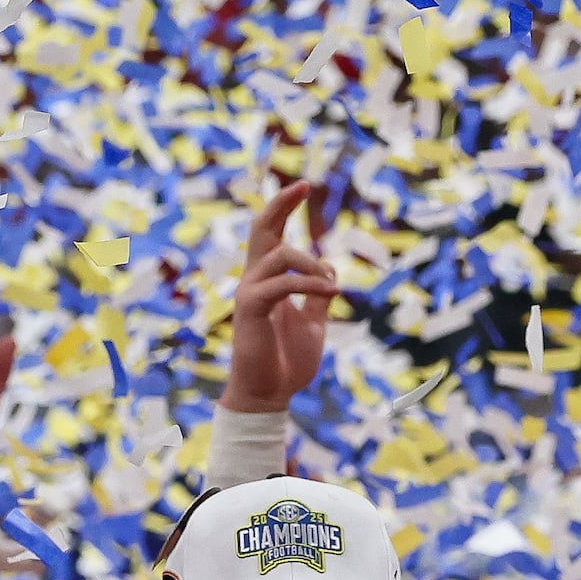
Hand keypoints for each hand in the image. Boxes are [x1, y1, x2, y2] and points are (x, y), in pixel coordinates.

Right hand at [220, 180, 342, 417]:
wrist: (269, 395)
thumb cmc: (288, 362)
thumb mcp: (313, 323)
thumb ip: (318, 297)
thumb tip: (331, 274)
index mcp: (268, 280)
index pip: (272, 234)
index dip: (285, 207)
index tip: (304, 185)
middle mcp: (254, 280)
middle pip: (261, 229)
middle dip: (281, 204)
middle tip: (304, 184)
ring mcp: (249, 293)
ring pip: (279, 255)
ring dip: (311, 264)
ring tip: (330, 284)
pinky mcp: (251, 310)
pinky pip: (280, 284)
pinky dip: (307, 284)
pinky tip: (327, 292)